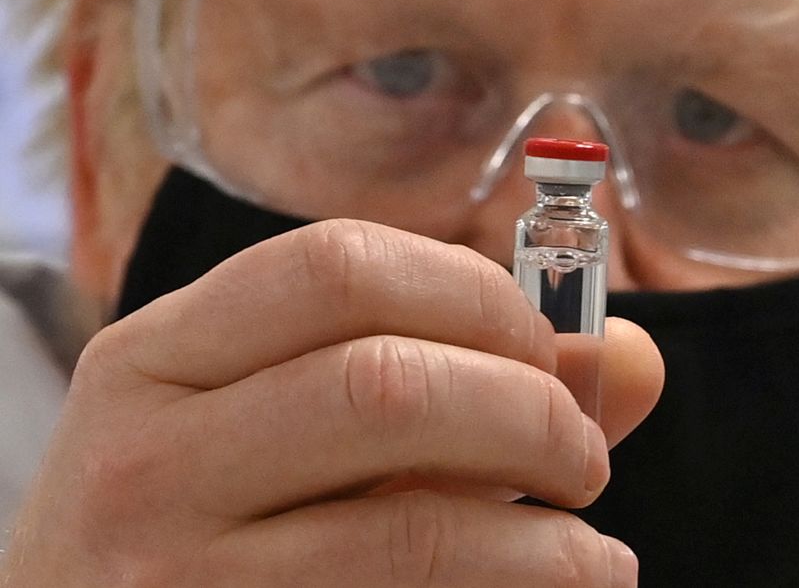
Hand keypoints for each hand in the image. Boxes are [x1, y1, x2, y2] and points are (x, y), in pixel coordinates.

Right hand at [2, 220, 662, 585]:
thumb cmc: (199, 520)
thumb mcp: (276, 423)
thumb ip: (447, 375)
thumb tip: (629, 357)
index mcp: (155, 358)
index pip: (338, 266)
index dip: (474, 292)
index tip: (540, 344)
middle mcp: (146, 459)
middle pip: (387, 384)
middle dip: (529, 408)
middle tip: (583, 452)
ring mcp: (175, 577)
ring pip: (415, 526)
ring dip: (550, 531)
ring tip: (593, 543)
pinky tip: (562, 584)